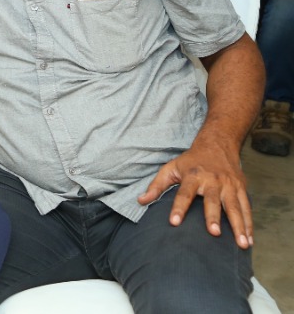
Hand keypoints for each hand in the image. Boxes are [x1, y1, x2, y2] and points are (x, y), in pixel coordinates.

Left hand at [137, 139, 252, 247]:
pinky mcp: (241, 188)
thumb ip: (156, 185)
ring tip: (242, 245)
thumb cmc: (190, 161)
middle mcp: (212, 180)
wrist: (217, 145)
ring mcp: (229, 185)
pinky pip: (247, 208)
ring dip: (239, 226)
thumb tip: (140, 201)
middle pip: (212, 200)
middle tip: (213, 233)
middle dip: (213, 216)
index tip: (174, 222)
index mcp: (192, 175)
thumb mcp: (170, 168)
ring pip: (234, 206)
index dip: (178, 207)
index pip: (183, 193)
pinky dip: (249, 224)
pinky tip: (249, 240)